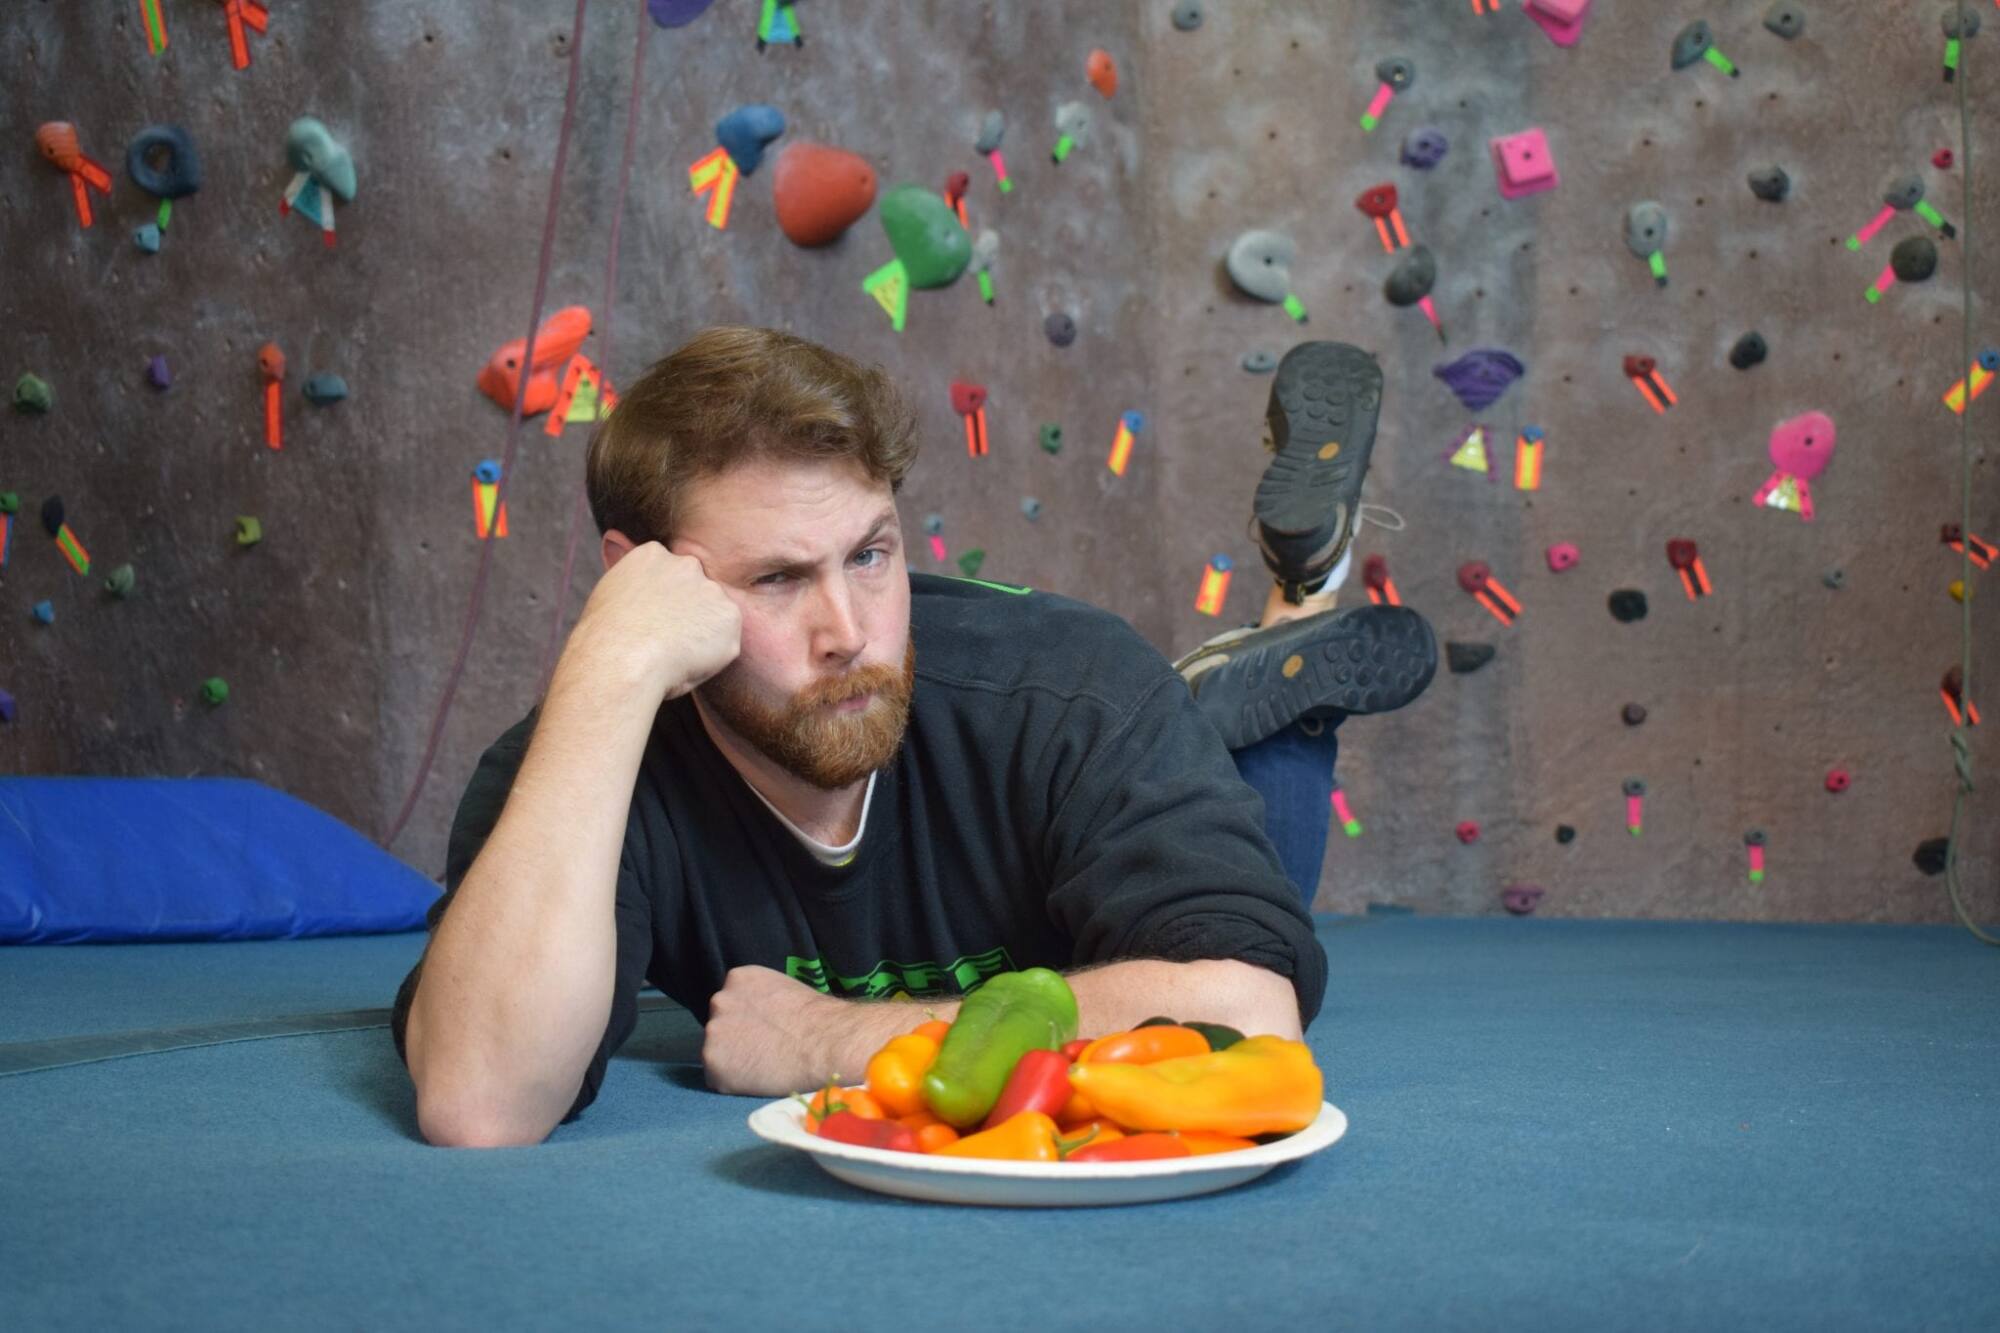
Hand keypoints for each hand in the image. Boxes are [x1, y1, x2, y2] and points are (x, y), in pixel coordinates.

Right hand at [561, 542, 740, 703]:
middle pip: (694, 591)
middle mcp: (686, 565)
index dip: (661, 605)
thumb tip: (619, 551)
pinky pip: (725, 643)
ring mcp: (711, 590)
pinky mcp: (729, 617)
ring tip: (672, 655)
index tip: (649, 623)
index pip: (668, 575)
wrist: (622, 659)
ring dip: (700, 635)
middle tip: (663, 642)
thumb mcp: (609, 593)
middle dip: (685, 615)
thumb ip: (629, 578)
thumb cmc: (605, 638)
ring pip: (712, 617)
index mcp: (652, 555)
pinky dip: (712, 657)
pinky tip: (687, 663)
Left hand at [700, 965, 843, 1095]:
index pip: (733, 1003)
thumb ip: (762, 1000)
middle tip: (764, 1050)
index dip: (747, 1022)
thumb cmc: (817, 1020)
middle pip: (721, 1025)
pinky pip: (719, 1078)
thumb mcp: (784, 991)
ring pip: (717, 1053)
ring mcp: (713, 1031)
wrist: (824, 1045)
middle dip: (737, 1038)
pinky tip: (758, 1079)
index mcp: (738, 978)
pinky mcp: (712, 1062)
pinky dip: (734, 1083)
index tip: (764, 1032)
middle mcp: (720, 1001)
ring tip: (765, 1066)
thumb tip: (759, 1016)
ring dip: (734, 1061)